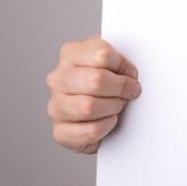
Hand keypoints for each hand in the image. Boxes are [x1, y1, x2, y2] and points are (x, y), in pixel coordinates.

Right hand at [45, 36, 140, 153]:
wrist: (99, 109)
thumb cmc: (109, 82)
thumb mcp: (115, 61)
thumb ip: (122, 59)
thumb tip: (129, 74)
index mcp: (70, 54)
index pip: (102, 55)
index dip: (124, 66)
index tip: (131, 74)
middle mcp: (58, 79)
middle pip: (95, 81)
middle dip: (120, 88)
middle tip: (130, 92)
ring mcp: (56, 106)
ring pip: (89, 107)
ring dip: (113, 107)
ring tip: (118, 105)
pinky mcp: (60, 132)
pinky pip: (90, 131)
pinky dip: (106, 127)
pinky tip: (108, 120)